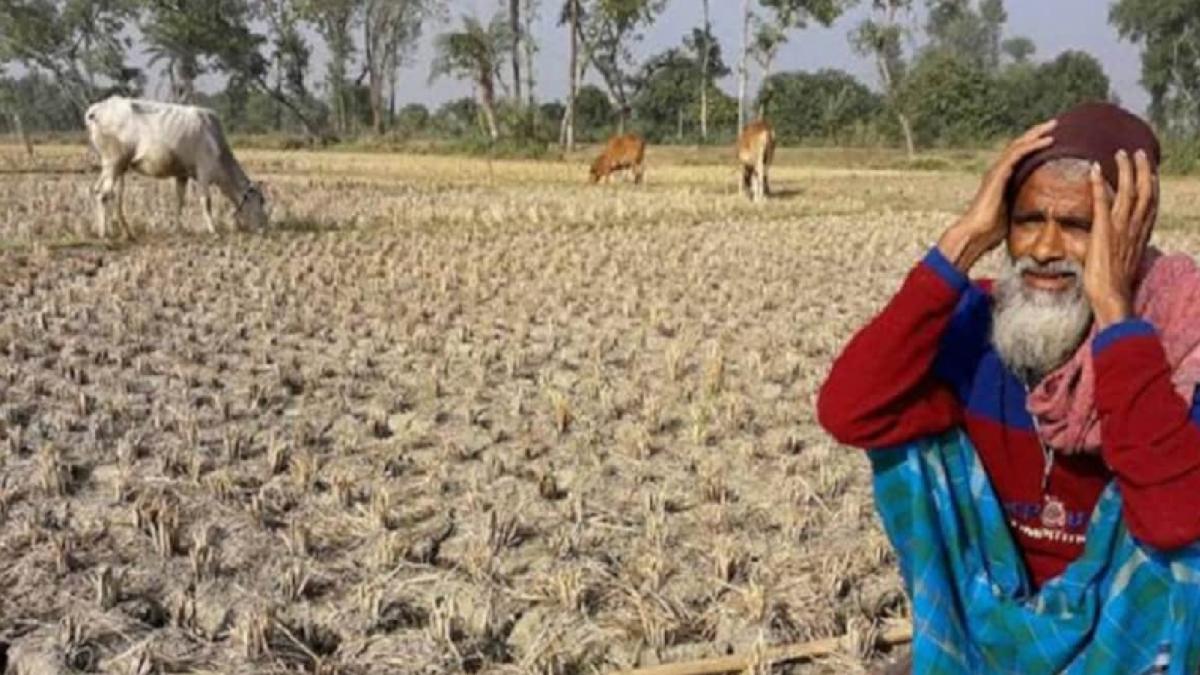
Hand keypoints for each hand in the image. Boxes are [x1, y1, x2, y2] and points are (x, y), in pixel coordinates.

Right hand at [938, 120, 1056, 271]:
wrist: (975, 234)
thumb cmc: (991, 230)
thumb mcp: (1013, 214)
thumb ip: (1023, 206)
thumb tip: (1041, 213)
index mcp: (1002, 179)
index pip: (1019, 156)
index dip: (1033, 145)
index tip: (1052, 138)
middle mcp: (998, 171)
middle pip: (1019, 145)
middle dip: (1036, 133)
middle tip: (1055, 124)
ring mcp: (996, 172)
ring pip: (1018, 145)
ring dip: (1036, 134)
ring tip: (1053, 126)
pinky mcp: (998, 175)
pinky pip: (1017, 154)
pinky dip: (1033, 146)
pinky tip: (1047, 141)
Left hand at [1085, 149, 1157, 327]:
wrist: (1111, 297)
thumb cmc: (1113, 285)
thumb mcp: (1121, 261)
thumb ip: (1119, 247)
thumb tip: (1111, 243)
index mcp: (1141, 234)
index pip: (1151, 204)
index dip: (1152, 185)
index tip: (1150, 171)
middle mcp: (1135, 228)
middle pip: (1145, 191)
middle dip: (1143, 170)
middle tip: (1138, 153)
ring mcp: (1121, 228)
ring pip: (1128, 191)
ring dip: (1125, 170)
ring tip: (1120, 153)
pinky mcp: (1104, 231)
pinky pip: (1102, 202)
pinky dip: (1099, 184)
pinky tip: (1094, 170)